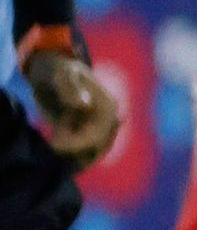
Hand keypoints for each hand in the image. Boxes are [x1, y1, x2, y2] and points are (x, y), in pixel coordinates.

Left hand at [21, 44, 118, 171]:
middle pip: (99, 146)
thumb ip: (71, 88)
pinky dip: (74, 158)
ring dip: (77, 159)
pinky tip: (58, 154)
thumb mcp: (63, 74)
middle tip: (52, 151)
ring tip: (55, 154)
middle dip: (77, 153)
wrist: (52, 72)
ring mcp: (100, 127)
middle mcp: (109, 119)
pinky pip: (87, 151)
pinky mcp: (88, 132)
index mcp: (108, 106)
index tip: (55, 144)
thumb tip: (83, 105)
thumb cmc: (58, 70)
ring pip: (95, 152)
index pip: (99, 133)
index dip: (79, 142)